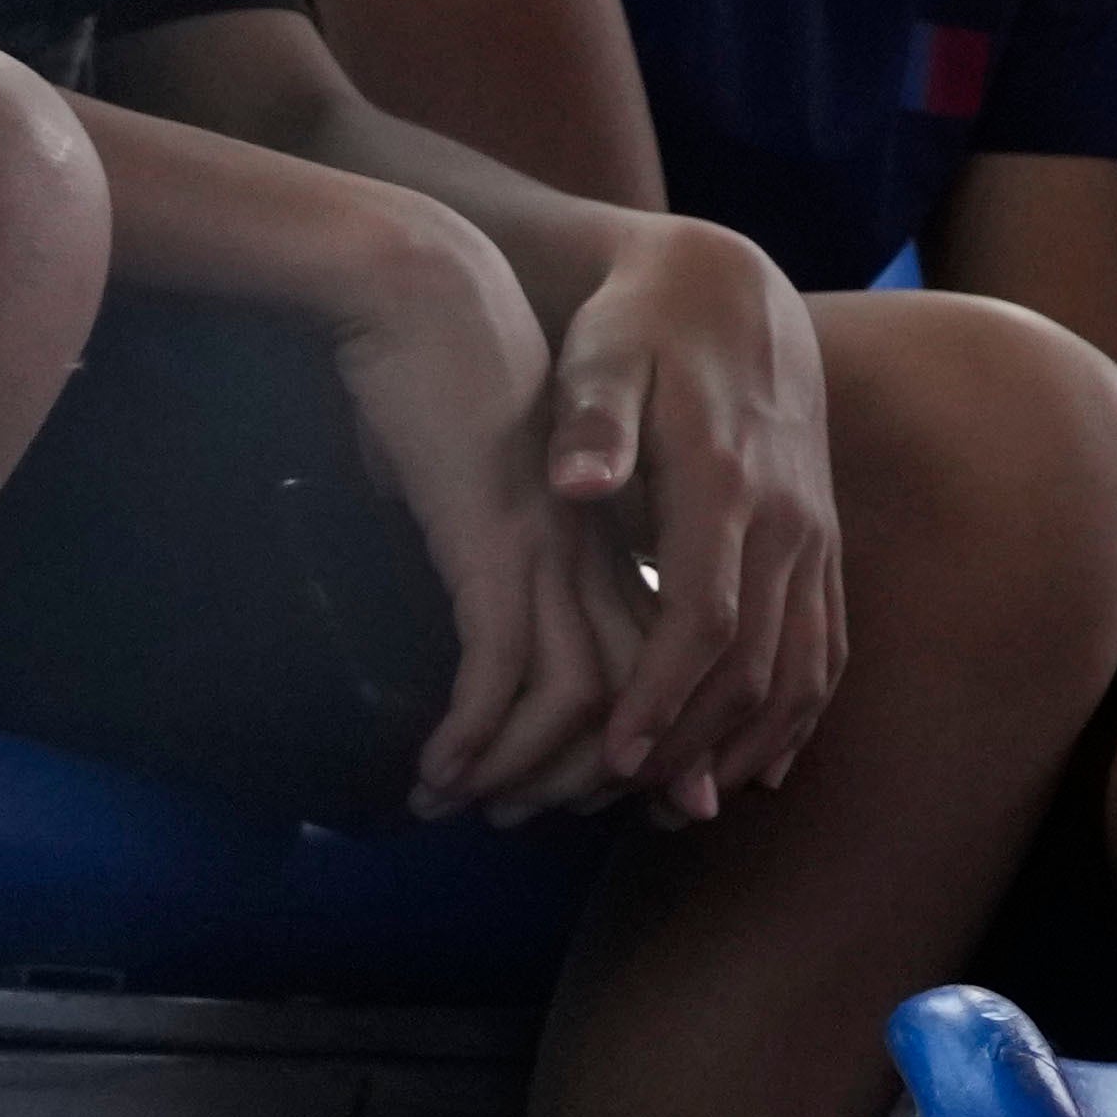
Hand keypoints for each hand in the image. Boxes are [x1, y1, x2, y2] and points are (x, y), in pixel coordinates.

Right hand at [318, 216, 655, 825]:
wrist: (432, 295)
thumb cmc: (464, 391)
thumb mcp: (514, 491)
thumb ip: (528, 565)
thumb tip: (515, 646)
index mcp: (628, 541)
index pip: (684, 668)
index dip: (664, 745)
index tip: (623, 803)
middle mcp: (610, 552)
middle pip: (648, 698)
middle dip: (602, 782)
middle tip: (529, 822)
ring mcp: (559, 547)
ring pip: (584, 699)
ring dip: (528, 770)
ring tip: (469, 805)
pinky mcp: (496, 538)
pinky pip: (503, 668)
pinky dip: (474, 733)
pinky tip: (435, 771)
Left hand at [537, 222, 848, 813]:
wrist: (728, 291)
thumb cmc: (641, 329)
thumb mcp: (600, 356)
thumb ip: (590, 421)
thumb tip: (577, 482)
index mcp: (729, 485)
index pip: (706, 618)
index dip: (664, 696)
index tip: (613, 757)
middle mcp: (787, 522)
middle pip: (757, 662)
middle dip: (697, 742)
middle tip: (626, 802)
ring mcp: (813, 537)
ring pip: (802, 667)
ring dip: (750, 744)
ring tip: (686, 805)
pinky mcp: (820, 544)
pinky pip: (827, 647)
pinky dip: (798, 715)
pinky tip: (759, 766)